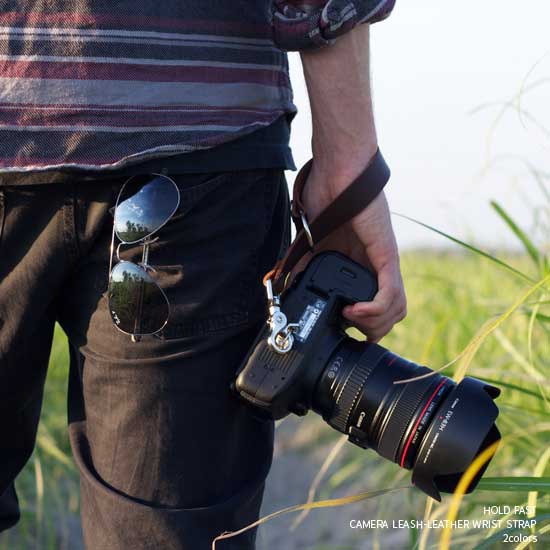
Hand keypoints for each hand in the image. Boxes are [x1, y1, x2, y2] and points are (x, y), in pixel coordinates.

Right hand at [297, 153, 406, 342]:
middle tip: (347, 326)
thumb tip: (285, 286)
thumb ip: (304, 266)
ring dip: (372, 324)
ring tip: (350, 317)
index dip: (364, 324)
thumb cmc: (327, 199)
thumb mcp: (312, 243)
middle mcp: (378, 268)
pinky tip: (354, 310)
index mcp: (363, 267)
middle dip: (370, 330)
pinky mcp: (386, 255)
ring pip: (396, 310)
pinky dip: (374, 311)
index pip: (376, 308)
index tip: (342, 328)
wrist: (337, 173)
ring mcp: (384, 262)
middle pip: (391, 315)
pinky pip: (391, 294)